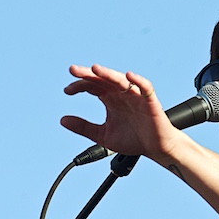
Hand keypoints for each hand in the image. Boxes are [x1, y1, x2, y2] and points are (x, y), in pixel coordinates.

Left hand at [60, 64, 179, 159]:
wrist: (155, 149)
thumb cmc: (133, 139)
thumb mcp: (103, 135)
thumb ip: (84, 127)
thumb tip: (62, 119)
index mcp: (110, 99)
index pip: (92, 86)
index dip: (79, 86)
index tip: (67, 91)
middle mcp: (122, 94)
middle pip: (103, 79)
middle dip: (88, 74)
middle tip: (73, 70)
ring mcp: (136, 96)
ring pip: (121, 80)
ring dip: (108, 74)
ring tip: (94, 69)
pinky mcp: (150, 101)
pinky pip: (145, 87)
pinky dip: (138, 81)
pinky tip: (129, 76)